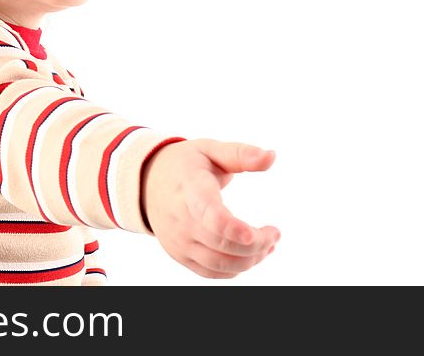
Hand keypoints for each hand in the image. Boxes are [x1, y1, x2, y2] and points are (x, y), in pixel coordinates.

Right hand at [141, 139, 278, 278]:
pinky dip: (236, 268)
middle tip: (275, 233)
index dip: (233, 228)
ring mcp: (179, 241)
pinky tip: (251, 254)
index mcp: (190, 189)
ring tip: (268, 244)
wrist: (148, 183)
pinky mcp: (180, 255)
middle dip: (256, 244)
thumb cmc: (185, 165)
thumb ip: (241, 154)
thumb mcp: (210, 149)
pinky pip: (211, 272)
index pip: (209, 214)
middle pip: (221, 244)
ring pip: (219, 264)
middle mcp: (181, 219)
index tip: (259, 234)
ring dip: (250, 259)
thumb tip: (272, 156)